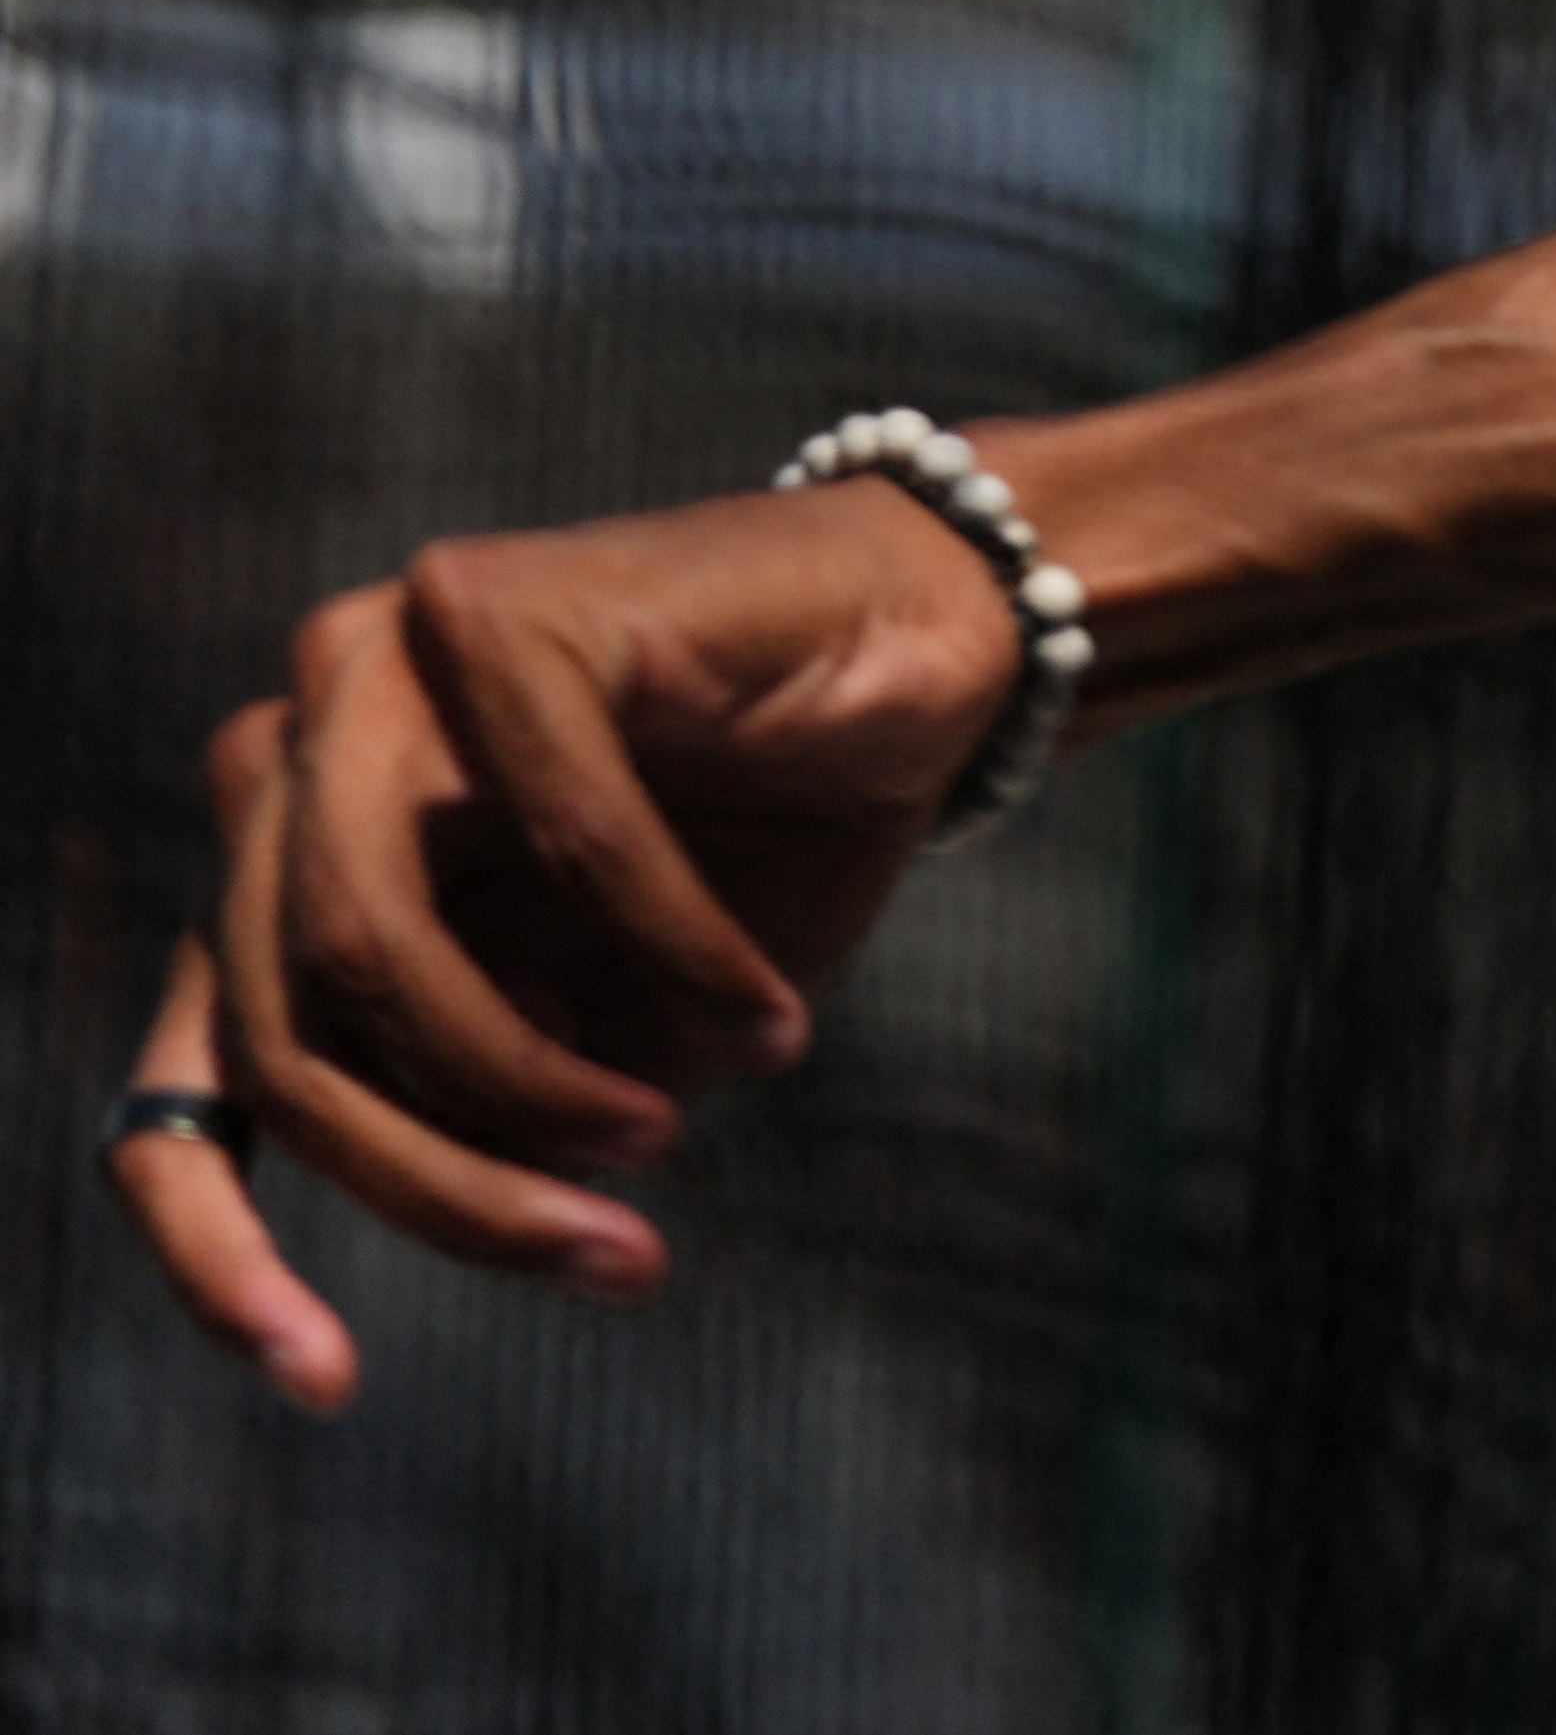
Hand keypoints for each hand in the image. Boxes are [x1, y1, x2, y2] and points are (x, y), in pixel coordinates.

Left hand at [115, 475, 1025, 1406]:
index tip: (330, 1386)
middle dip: (452, 1188)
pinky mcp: (496, 608)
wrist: (932, 634)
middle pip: (288, 1042)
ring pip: (368, 950)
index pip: (185, 1096)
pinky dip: (678, 951)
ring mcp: (375, 665)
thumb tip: (469, 1196)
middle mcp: (294, 760)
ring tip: (668, 1136)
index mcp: (287, 874)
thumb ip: (497, 1103)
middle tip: (620, 1262)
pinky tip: (769, 1015)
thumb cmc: (765, 832)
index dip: (224, 1260)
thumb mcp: (613, 1025)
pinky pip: (566, 839)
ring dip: (533, 1083)